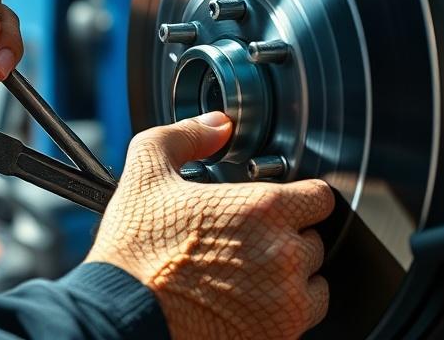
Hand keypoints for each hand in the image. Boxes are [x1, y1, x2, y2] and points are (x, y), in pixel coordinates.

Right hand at [85, 112, 333, 339]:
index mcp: (262, 209)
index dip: (299, 196)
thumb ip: (188, 136)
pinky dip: (285, 311)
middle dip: (287, 237)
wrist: (123, 316)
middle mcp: (283, 255)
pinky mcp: (279, 337)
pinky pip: (304, 319)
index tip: (280, 204)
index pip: (320, 196)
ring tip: (251, 273)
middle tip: (248, 241)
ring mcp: (285, 302)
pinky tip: (251, 301)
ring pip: (314, 282)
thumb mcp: (147, 171)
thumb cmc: (134, 251)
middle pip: (314, 239)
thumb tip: (218, 125)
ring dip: (291, 276)